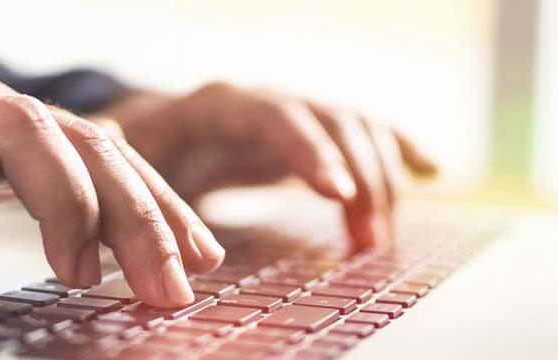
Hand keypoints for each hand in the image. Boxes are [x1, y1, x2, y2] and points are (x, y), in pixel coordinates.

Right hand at [0, 76, 223, 306]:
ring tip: (82, 273)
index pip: (106, 159)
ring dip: (68, 206)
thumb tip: (101, 265)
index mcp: (5, 133)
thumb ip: (18, 218)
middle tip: (169, 286)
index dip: (161, 207)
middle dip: (138, 218)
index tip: (202, 261)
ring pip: (26, 135)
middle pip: (84, 147)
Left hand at [100, 82, 436, 250]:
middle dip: (358, 178)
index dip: (310, 152)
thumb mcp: (125, 164)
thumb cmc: (134, 156)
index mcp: (218, 105)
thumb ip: (137, 178)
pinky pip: (367, 132)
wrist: (146, 136)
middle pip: (329, 121)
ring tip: (377, 239)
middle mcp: (265, 101)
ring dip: (378, 181)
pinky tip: (432, 172)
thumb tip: (133, 191)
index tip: (339, 194)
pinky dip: (400, 149)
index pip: (273, 115)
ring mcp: (295, 114)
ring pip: (355, 128)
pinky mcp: (314, 135)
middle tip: (369, 240)